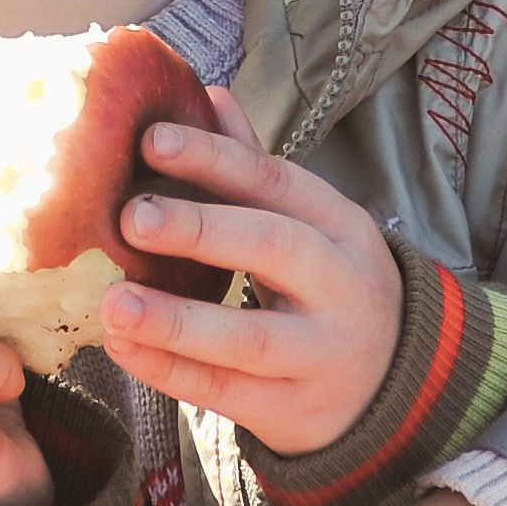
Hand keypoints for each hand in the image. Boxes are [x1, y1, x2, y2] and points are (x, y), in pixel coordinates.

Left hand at [98, 87, 399, 454]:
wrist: (393, 381)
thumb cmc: (328, 283)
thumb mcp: (311, 222)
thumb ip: (254, 167)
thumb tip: (208, 94)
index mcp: (340, 224)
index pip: (276, 181)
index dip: (214, 158)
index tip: (152, 140)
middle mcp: (340, 285)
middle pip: (274, 248)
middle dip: (200, 231)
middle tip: (131, 217)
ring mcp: (322, 354)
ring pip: (250, 338)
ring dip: (176, 321)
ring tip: (113, 303)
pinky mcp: (296, 412)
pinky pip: (228, 394)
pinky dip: (170, 373)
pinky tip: (122, 349)